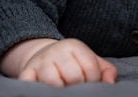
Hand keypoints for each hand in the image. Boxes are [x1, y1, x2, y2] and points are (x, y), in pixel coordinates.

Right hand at [0, 38, 117, 86]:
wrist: (45, 55)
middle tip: (76, 88)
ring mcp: (40, 62)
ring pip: (52, 82)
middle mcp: (56, 51)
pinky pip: (28, 82)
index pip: (90, 68)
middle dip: (78, 86)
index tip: (89, 81)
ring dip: (60, 90)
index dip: (93, 80)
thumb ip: (105, 71)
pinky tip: (44, 91)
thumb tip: (110, 84)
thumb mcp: (90, 61)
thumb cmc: (73, 63)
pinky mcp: (27, 73)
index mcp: (74, 46)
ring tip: (63, 90)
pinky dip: (34, 88)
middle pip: (73, 76)